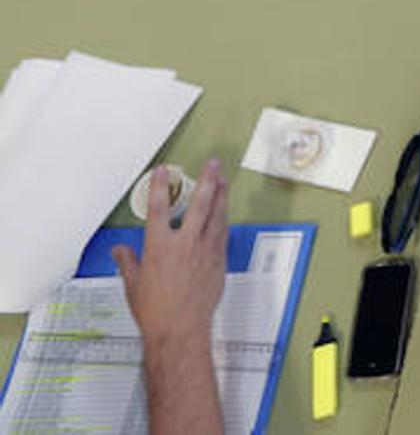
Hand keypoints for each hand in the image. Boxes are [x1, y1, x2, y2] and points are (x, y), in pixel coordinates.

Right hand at [113, 159, 228, 342]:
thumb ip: (128, 262)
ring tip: (223, 182)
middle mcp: (185, 245)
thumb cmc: (155, 310)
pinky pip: (223, 235)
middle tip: (213, 165)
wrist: (180, 328)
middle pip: (200, 205)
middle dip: (207, 181)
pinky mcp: (218, 262)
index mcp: (160, 247)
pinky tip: (225, 214)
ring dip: (221, 197)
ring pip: (217, 217)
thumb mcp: (132, 284)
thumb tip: (120, 251)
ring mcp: (205, 252)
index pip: (158, 209)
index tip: (163, 171)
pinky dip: (223, 221)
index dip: (160, 187)